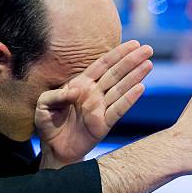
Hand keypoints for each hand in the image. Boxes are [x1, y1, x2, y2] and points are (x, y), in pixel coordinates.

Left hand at [36, 40, 153, 168]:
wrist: (54, 149)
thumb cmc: (48, 124)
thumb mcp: (43, 105)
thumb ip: (55, 95)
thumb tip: (76, 91)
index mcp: (80, 84)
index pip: (102, 65)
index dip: (117, 54)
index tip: (133, 43)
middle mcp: (94, 94)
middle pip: (116, 73)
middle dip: (132, 60)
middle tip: (149, 49)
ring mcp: (101, 108)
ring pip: (121, 89)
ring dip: (135, 76)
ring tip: (149, 64)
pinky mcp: (104, 124)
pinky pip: (119, 109)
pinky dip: (130, 99)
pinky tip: (141, 87)